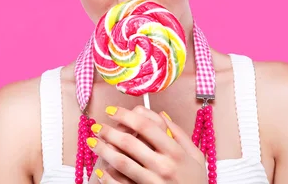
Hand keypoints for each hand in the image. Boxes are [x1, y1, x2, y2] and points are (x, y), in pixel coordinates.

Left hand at [87, 105, 207, 183]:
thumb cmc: (195, 181)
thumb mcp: (196, 156)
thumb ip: (180, 134)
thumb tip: (161, 114)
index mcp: (176, 151)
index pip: (146, 126)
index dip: (125, 115)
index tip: (111, 110)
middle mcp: (164, 165)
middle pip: (129, 142)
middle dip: (108, 131)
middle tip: (97, 125)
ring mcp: (154, 182)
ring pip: (121, 162)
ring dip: (103, 149)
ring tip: (92, 141)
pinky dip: (107, 176)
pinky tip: (99, 169)